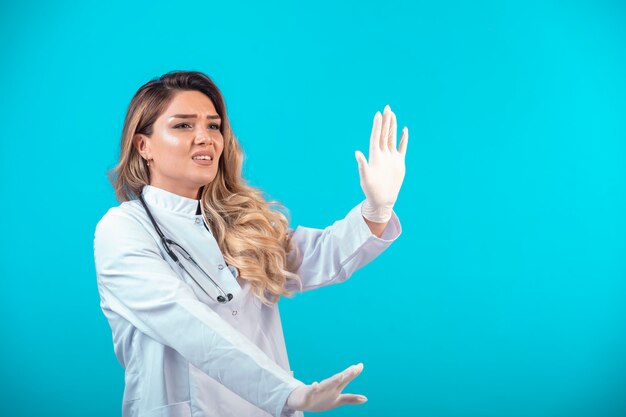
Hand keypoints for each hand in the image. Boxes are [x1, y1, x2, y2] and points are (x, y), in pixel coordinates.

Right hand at [286, 363, 367, 411]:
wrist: (301, 401)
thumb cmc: (321, 399)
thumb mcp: (337, 400)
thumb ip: (350, 399)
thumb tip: (366, 399)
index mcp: (335, 388)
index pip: (346, 379)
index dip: (353, 373)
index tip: (361, 365)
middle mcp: (328, 386)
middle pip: (338, 380)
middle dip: (347, 374)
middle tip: (355, 368)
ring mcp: (318, 390)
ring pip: (326, 384)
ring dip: (334, 380)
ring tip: (341, 376)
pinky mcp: (308, 394)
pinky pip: (311, 391)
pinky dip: (313, 388)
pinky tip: (315, 384)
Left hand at [355, 105, 407, 221]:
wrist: (382, 199)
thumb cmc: (371, 190)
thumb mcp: (365, 177)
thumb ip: (362, 165)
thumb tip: (357, 153)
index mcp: (375, 156)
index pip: (376, 137)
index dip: (377, 126)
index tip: (378, 114)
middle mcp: (383, 154)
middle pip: (385, 134)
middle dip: (386, 121)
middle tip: (387, 107)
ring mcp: (391, 157)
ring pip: (392, 138)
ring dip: (393, 126)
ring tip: (393, 114)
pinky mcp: (398, 162)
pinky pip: (402, 148)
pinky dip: (403, 139)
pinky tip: (404, 130)